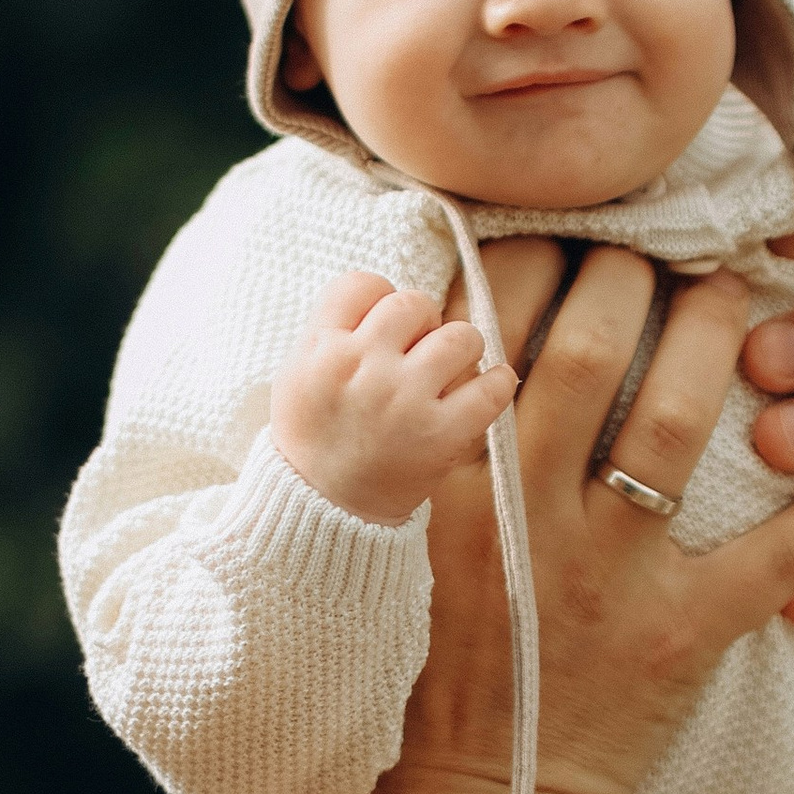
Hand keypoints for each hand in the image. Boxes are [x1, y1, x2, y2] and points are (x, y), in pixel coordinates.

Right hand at [270, 269, 514, 526]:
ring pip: (461, 335)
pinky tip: (485, 390)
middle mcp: (363, 366)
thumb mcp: (298, 375)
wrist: (322, 510)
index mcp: (322, 349)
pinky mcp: (441, 435)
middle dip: (422, 324)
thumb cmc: (314, 439)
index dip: (379, 298)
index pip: (363, 283)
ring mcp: (404, 400)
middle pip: (414, 303)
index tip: (384, 326)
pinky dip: (496, 384)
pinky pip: (492, 386)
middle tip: (416, 354)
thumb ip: (335, 332)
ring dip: (460, 351)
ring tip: (448, 375)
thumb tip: (387, 297)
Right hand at [374, 245, 793, 793]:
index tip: (563, 240)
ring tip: (738, 301)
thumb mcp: (387, 546)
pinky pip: (777, 548)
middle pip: (587, 345)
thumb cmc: (424, 672)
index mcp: (440, 486)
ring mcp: (605, 576)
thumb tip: (411, 312)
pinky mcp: (681, 635)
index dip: (533, 254)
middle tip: (660, 258)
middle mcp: (519, 516)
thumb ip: (407, 440)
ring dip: (719, 336)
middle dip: (634, 273)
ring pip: (675, 416)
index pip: (483, 324)